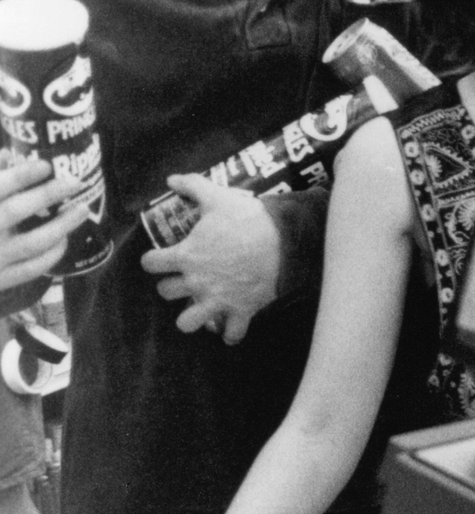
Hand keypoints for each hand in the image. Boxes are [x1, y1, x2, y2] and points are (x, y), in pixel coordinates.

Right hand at [0, 156, 91, 294]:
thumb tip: (7, 154)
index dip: (20, 175)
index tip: (46, 165)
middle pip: (15, 211)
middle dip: (47, 194)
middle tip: (75, 181)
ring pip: (32, 242)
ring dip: (61, 225)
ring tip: (81, 208)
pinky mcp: (1, 280)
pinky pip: (32, 268)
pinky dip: (53, 254)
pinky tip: (64, 240)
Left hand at [139, 177, 281, 343]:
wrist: (284, 241)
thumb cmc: (248, 220)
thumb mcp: (218, 197)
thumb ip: (192, 186)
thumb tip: (171, 179)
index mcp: (186, 256)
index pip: (151, 264)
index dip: (154, 260)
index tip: (161, 258)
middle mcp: (196, 281)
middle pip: (165, 292)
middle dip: (172, 286)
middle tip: (186, 279)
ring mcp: (218, 299)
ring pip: (188, 323)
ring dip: (191, 319)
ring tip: (201, 310)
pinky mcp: (241, 310)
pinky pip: (231, 334)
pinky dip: (230, 334)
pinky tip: (231, 328)